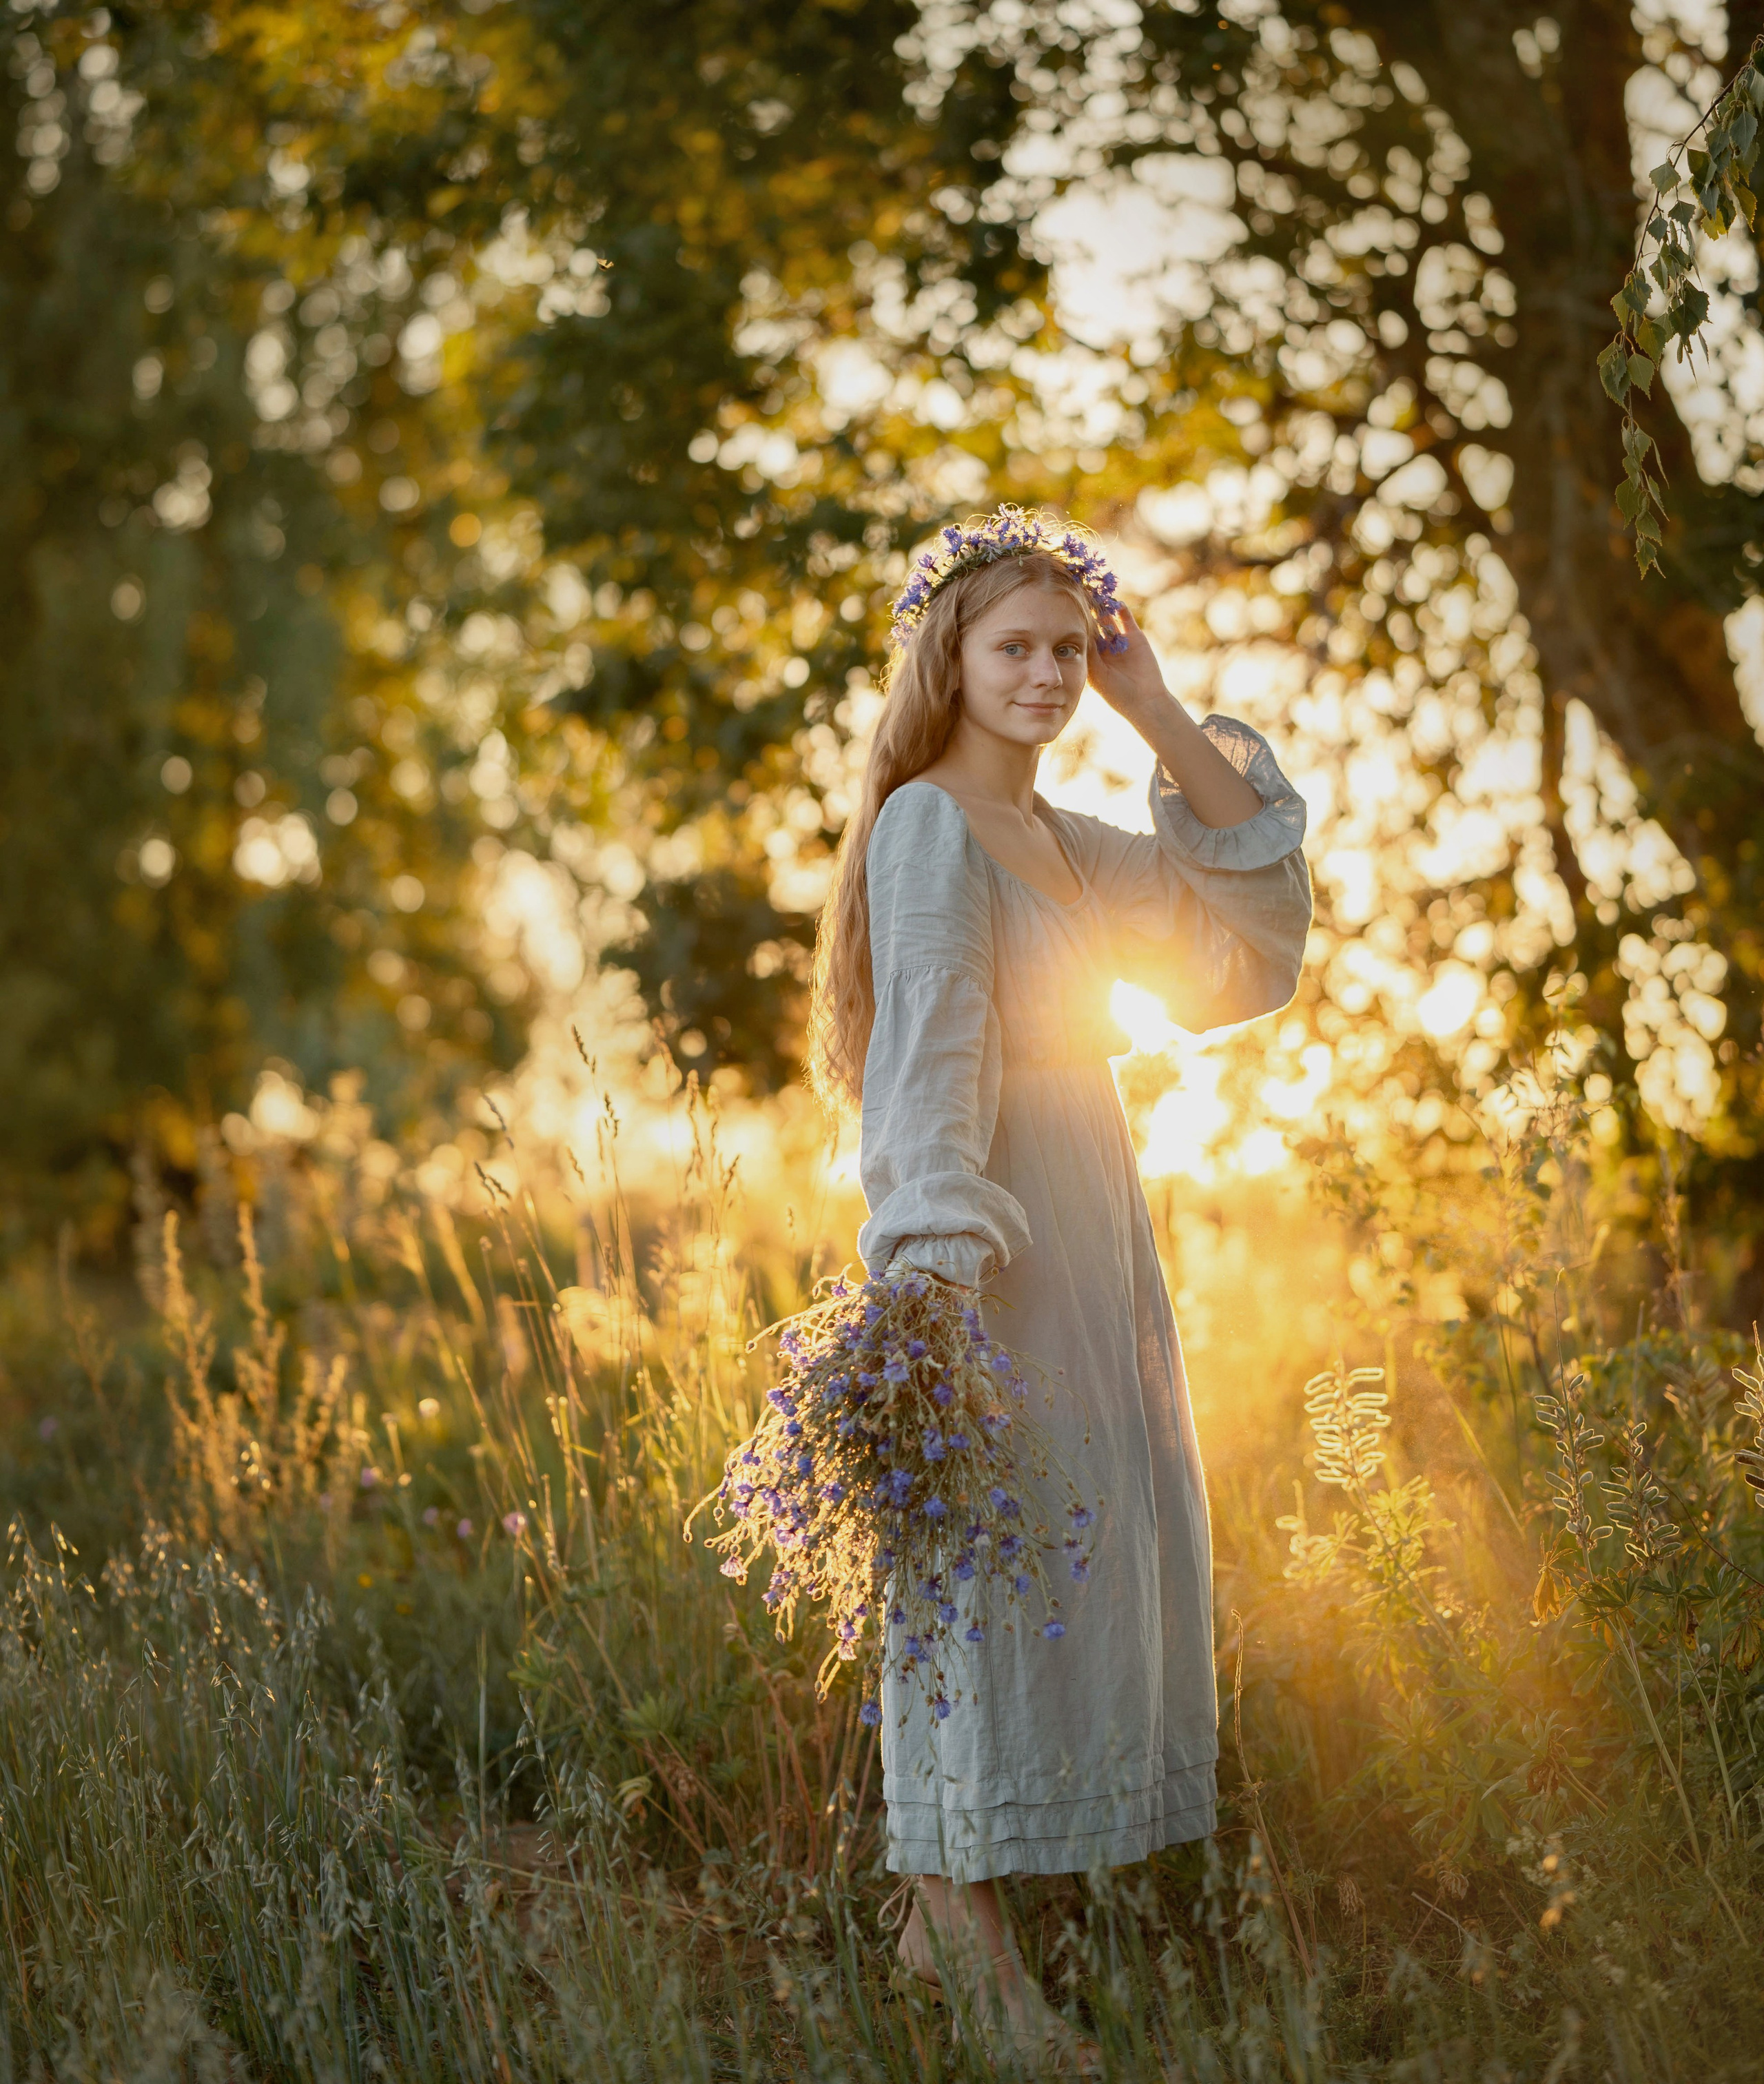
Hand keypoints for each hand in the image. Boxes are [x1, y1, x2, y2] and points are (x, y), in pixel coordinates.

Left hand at [1086, 606, 1169, 720]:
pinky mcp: (1134, 636)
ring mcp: (1119, 640)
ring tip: (1096, 595)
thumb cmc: (1117, 693)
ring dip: (1103, 607)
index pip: (1081, 636)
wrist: (1144, 699)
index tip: (1066, 611)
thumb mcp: (1097, 674)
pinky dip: (1121, 609)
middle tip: (1079, 595)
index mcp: (1091, 657)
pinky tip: (1116, 602)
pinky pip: (1126, 619)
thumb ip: (1089, 655)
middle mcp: (1103, 647)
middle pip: (1093, 624)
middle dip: (1088, 612)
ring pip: (1109, 619)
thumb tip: (1077, 634)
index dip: (1075, 624)